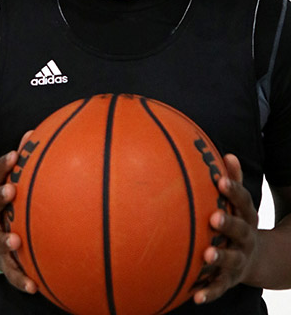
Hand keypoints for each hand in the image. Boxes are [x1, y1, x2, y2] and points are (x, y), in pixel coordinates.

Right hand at [0, 132, 36, 293]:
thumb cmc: (7, 208)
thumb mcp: (10, 186)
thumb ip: (23, 162)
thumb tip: (34, 132)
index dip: (2, 165)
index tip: (14, 154)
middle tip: (11, 189)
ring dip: (5, 240)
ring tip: (15, 241)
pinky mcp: (3, 263)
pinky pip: (11, 273)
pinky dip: (21, 279)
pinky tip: (34, 287)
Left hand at [193, 154, 258, 304]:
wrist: (256, 260)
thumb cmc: (238, 221)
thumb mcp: (240, 204)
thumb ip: (233, 180)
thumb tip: (228, 153)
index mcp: (247, 217)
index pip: (243, 202)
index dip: (233, 190)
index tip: (220, 180)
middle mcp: (246, 239)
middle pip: (240, 230)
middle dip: (228, 224)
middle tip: (214, 217)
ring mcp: (239, 260)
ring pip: (231, 260)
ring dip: (220, 257)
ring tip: (206, 254)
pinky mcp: (229, 280)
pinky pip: (218, 287)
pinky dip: (208, 292)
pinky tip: (195, 296)